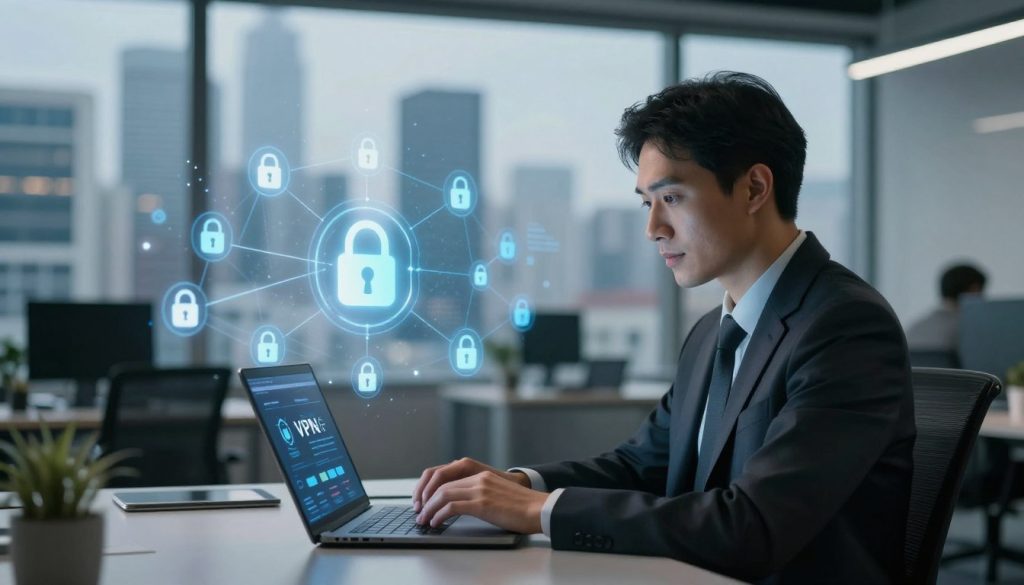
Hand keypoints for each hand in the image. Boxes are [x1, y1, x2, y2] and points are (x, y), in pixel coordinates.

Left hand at [413, 457, 529, 512]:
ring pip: (443, 495)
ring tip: (424, 520)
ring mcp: (480, 489)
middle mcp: (478, 478)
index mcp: (481, 475)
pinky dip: (439, 515)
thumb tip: (460, 506)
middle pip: (441, 485)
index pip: (447, 478)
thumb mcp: (497, 494)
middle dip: (426, 500)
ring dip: (429, 509)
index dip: (431, 490)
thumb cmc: (521, 507)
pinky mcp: (482, 503)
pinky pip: (451, 507)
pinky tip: (436, 523)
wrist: (539, 509)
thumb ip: (480, 494)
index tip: (424, 503)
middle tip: (420, 513)